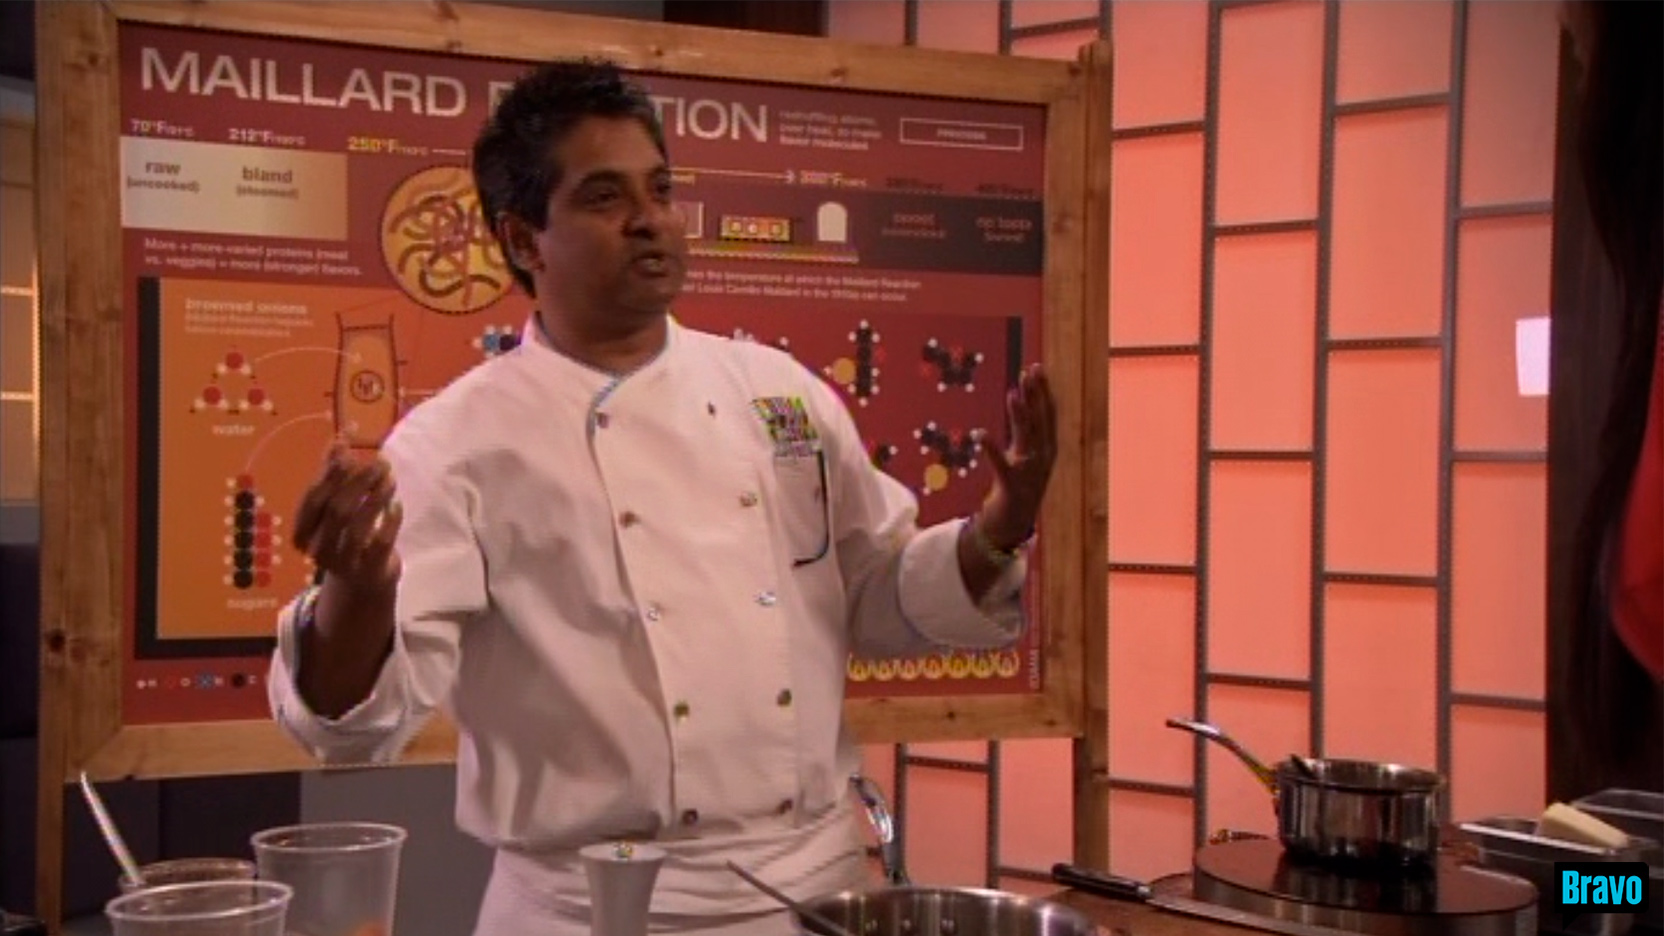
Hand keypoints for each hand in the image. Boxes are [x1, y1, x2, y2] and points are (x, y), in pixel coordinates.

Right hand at [291, 440, 403, 598]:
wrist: (362, 581)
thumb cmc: (345, 536)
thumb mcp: (334, 507)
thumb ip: (333, 474)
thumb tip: (341, 437)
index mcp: (303, 532)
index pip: (314, 497)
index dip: (331, 469)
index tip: (350, 446)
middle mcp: (319, 550)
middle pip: (337, 509)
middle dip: (359, 482)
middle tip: (381, 462)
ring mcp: (345, 563)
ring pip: (359, 525)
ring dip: (377, 496)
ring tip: (390, 477)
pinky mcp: (370, 570)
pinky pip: (381, 541)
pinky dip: (390, 519)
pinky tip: (396, 503)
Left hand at [974, 363, 1056, 549]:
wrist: (1013, 525)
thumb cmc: (1017, 485)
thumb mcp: (1025, 455)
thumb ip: (1026, 430)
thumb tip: (1022, 400)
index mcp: (1047, 449)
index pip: (1048, 414)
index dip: (1043, 391)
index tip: (1036, 368)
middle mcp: (1042, 458)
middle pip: (1040, 421)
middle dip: (1035, 395)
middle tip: (1029, 371)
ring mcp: (1029, 473)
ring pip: (1026, 439)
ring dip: (1019, 416)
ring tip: (1012, 394)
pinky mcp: (1011, 487)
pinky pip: (1001, 465)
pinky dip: (991, 449)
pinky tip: (980, 434)